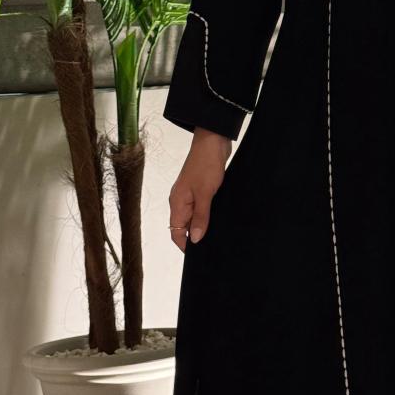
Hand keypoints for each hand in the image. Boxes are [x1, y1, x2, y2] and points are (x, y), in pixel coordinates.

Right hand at [169, 126, 231, 252]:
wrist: (213, 140)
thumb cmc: (206, 164)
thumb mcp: (205, 194)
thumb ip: (201, 218)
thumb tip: (196, 240)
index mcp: (177, 203)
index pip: (175, 232)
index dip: (185, 245)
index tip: (199, 253)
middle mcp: (181, 201)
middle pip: (185, 227)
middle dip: (196, 236)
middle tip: (213, 243)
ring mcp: (191, 195)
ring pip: (195, 217)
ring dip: (204, 225)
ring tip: (218, 232)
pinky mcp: (202, 189)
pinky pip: (202, 208)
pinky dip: (209, 214)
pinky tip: (219, 217)